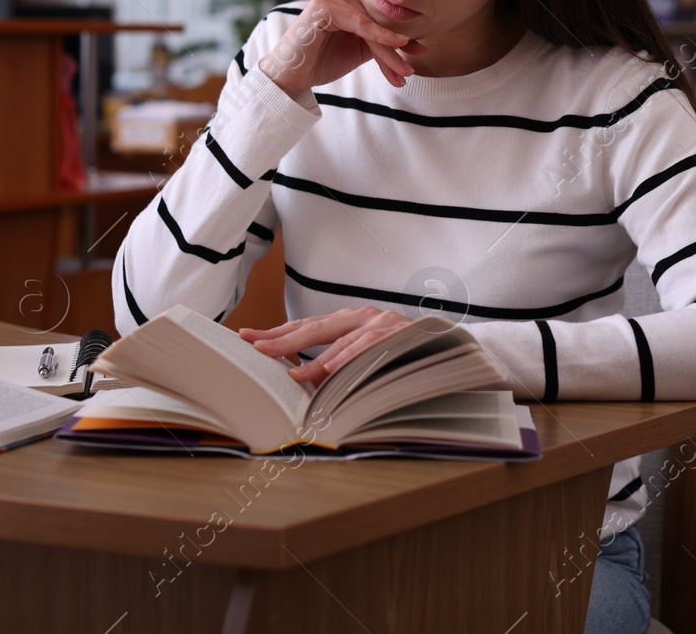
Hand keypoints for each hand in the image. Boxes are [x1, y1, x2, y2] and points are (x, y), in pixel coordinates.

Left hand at [240, 306, 411, 383]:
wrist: (447, 345)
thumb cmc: (403, 354)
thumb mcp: (363, 358)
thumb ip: (335, 366)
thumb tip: (302, 380)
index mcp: (349, 321)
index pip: (306, 325)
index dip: (277, 332)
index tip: (247, 337)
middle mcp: (361, 316)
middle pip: (314, 326)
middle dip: (283, 338)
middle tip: (255, 346)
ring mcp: (380, 321)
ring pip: (340, 338)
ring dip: (314, 357)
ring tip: (292, 373)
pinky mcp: (397, 331)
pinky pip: (370, 344)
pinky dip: (351, 356)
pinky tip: (333, 367)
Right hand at [257, 0, 427, 98]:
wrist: (292, 77)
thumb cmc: (321, 61)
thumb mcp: (358, 49)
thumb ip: (379, 40)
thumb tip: (411, 42)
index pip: (377, 19)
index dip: (398, 37)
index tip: (419, 52)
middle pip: (376, 22)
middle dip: (394, 49)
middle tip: (409, 70)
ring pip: (370, 25)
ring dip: (389, 51)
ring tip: (404, 72)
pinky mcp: (323, 4)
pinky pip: (359, 22)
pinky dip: (378, 36)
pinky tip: (396, 45)